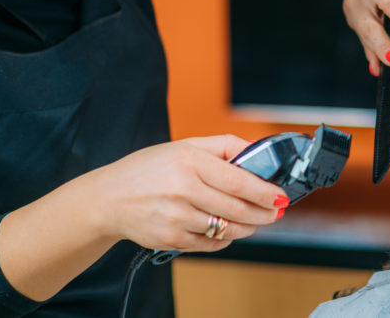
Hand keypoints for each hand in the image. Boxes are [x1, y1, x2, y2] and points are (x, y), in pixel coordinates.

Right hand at [87, 135, 286, 253]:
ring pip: (226, 229)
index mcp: (189, 161)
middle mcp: (182, 189)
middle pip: (237, 208)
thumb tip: (258, 149)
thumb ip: (224, 145)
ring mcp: (176, 217)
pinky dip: (224, 238)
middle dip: (264, 213)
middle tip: (276, 211)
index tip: (281, 196)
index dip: (265, 191)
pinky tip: (225, 229)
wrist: (108, 199)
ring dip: (247, 226)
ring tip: (253, 220)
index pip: (238, 181)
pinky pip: (210, 244)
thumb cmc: (149, 169)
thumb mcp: (185, 146)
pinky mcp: (170, 239)